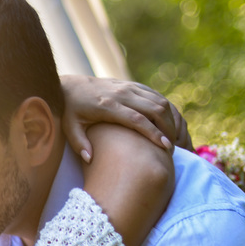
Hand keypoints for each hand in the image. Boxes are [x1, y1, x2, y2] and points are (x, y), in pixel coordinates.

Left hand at [60, 75, 192, 162]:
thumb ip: (79, 144)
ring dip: (170, 118)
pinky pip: (156, 95)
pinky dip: (166, 109)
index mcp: (108, 105)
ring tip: (174, 138)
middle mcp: (122, 93)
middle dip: (168, 128)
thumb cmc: (71, 111)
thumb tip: (90, 160)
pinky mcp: (133, 85)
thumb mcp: (70, 128)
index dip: (153, 133)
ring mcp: (129, 87)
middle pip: (154, 108)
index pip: (137, 119)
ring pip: (159, 100)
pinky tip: (169, 123)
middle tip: (173, 147)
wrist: (72, 86)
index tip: (166, 147)